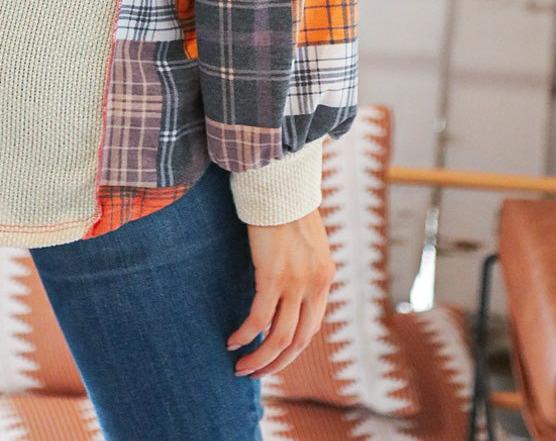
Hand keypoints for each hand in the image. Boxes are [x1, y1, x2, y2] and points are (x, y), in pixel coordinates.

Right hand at [227, 208, 334, 376]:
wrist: (280, 183)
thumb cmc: (286, 207)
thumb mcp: (306, 243)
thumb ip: (303, 269)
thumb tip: (286, 290)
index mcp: (324, 278)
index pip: (311, 328)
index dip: (291, 348)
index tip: (271, 356)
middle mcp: (314, 285)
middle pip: (298, 341)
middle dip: (275, 363)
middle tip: (254, 373)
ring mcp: (294, 282)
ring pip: (278, 338)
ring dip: (259, 359)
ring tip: (240, 367)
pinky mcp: (272, 275)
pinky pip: (258, 319)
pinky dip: (245, 335)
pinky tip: (232, 342)